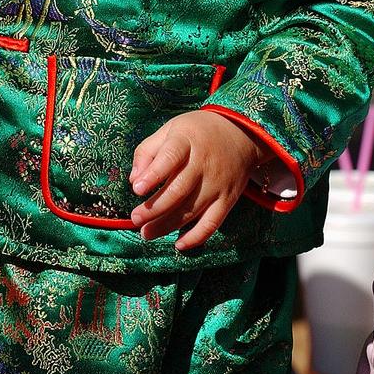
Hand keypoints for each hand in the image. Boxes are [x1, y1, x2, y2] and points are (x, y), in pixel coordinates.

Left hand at [129, 110, 268, 250]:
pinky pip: (212, 223)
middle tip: (135, 218)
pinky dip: (196, 237)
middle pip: (178, 189)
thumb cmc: (196, 132)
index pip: (170, 157)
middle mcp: (204, 163)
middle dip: (154, 208)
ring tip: (146, 233)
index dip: (153, 174)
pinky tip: (178, 245)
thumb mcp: (170, 129)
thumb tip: (133, 180)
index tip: (136, 189)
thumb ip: (147, 151)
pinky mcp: (228, 199)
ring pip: (191, 210)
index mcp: (187, 141)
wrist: (240, 133)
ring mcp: (217, 183)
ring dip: (167, 225)